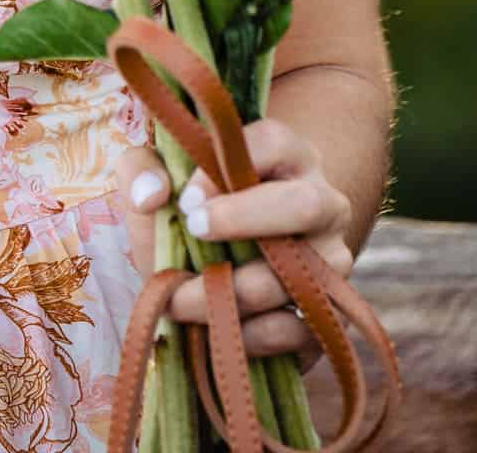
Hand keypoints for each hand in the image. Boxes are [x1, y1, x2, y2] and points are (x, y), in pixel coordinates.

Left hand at [113, 119, 354, 372]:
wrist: (225, 267)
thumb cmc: (191, 210)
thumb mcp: (158, 179)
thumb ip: (142, 169)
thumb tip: (150, 196)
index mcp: (285, 155)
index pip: (272, 141)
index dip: (227, 169)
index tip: (186, 201)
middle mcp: (322, 201)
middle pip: (304, 204)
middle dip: (245, 221)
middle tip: (193, 232)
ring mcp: (333, 258)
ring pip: (297, 277)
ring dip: (232, 293)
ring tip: (180, 300)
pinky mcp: (332, 312)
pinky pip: (300, 328)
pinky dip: (252, 334)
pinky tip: (217, 327)